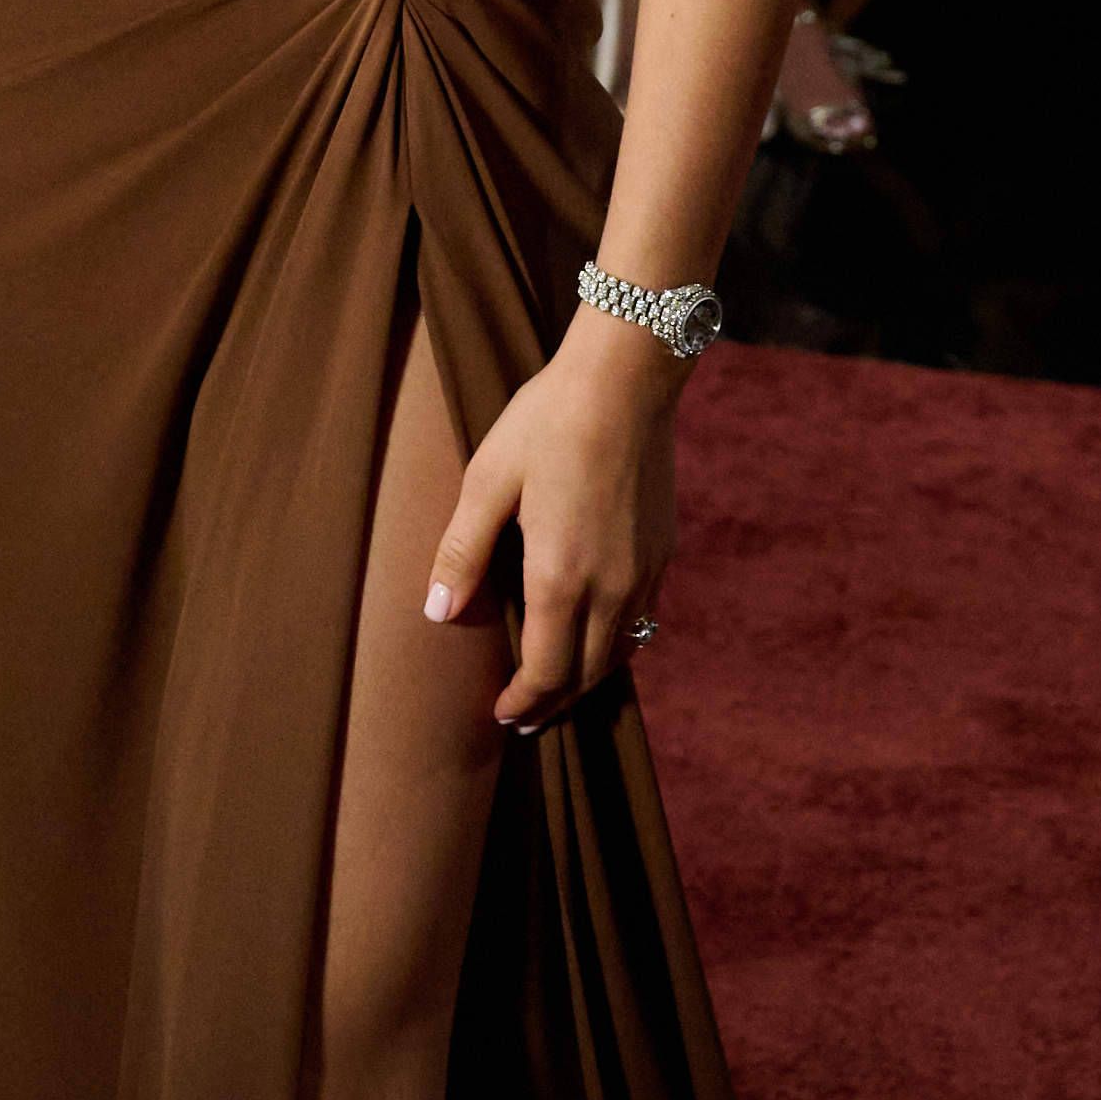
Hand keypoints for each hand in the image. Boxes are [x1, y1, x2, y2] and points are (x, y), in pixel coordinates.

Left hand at [425, 314, 678, 733]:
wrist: (625, 382)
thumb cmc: (546, 424)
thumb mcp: (487, 481)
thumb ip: (462, 552)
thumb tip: (437, 614)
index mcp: (561, 578)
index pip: (547, 672)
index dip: (524, 702)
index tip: (503, 715)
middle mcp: (612, 588)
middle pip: (588, 675)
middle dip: (555, 702)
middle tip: (526, 717)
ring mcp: (645, 572)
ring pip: (620, 652)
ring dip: (588, 678)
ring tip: (559, 687)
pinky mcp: (663, 552)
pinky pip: (642, 619)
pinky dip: (617, 644)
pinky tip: (599, 634)